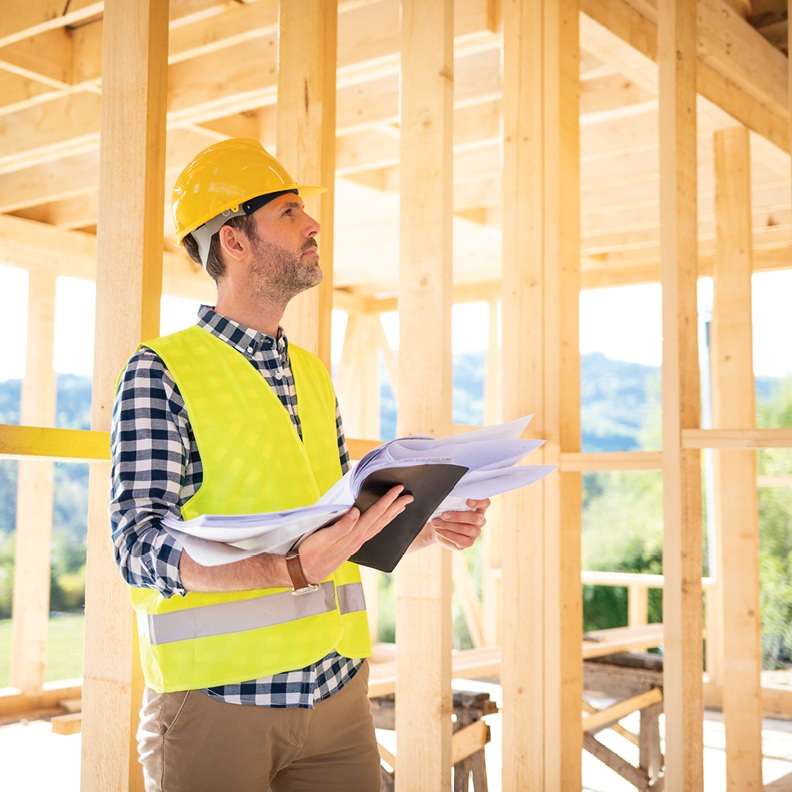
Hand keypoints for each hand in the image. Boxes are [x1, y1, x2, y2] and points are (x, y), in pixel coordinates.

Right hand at [298, 485, 413, 582]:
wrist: (305, 571)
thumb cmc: (311, 553)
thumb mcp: (323, 537)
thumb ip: (341, 525)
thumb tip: (355, 511)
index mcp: (354, 534)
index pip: (375, 513)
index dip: (388, 500)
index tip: (398, 489)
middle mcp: (359, 539)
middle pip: (382, 519)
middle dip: (396, 507)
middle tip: (409, 497)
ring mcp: (357, 543)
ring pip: (380, 526)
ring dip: (391, 515)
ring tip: (401, 507)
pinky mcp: (352, 545)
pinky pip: (373, 531)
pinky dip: (381, 523)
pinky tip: (382, 521)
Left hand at [410, 498, 490, 551]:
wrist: (438, 527)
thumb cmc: (446, 512)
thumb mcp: (450, 505)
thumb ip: (454, 501)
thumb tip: (446, 497)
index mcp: (479, 508)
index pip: (485, 503)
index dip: (479, 502)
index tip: (468, 501)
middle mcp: (480, 520)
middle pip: (474, 518)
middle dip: (457, 516)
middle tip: (443, 515)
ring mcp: (475, 532)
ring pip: (464, 528)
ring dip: (447, 525)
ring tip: (436, 522)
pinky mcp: (468, 542)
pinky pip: (459, 539)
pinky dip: (447, 534)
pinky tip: (439, 530)